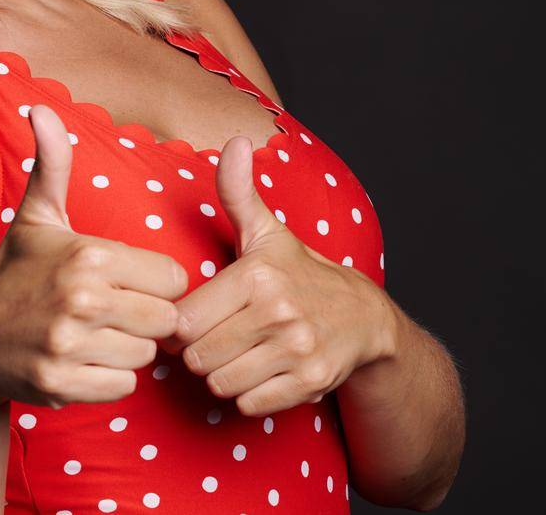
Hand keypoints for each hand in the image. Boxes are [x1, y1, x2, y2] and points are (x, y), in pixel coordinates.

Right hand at [0, 104, 189, 409]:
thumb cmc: (15, 275)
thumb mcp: (37, 218)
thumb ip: (53, 164)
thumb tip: (40, 109)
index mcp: (90, 255)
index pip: (173, 277)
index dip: (154, 282)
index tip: (126, 282)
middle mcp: (82, 298)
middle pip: (165, 319)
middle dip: (145, 318)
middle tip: (113, 312)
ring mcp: (70, 344)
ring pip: (146, 356)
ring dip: (127, 350)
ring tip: (95, 335)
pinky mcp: (62, 383)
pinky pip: (123, 387)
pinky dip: (108, 380)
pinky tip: (82, 361)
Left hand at [163, 134, 395, 416]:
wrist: (364, 318)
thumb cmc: (300, 273)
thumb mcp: (267, 232)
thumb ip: (238, 191)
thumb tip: (236, 141)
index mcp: (257, 274)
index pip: (184, 320)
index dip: (181, 325)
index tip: (195, 318)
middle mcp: (278, 311)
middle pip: (198, 356)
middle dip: (200, 353)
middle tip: (217, 338)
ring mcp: (296, 349)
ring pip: (220, 383)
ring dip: (222, 375)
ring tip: (238, 354)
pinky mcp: (309, 383)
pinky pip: (249, 404)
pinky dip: (248, 395)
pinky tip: (261, 372)